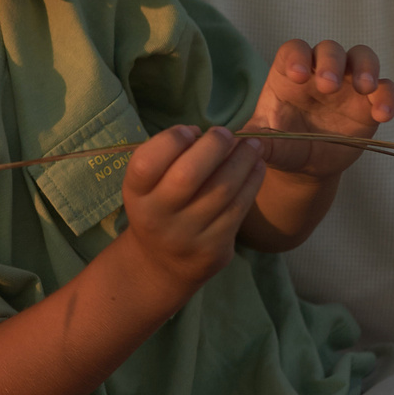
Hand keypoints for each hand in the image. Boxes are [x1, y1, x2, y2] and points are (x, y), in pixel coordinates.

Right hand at [120, 123, 266, 293]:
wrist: (163, 264)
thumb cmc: (158, 209)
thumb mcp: (148, 187)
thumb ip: (168, 159)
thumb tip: (206, 135)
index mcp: (136, 194)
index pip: (147, 163)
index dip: (171, 140)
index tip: (190, 130)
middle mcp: (157, 216)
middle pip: (188, 175)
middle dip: (214, 146)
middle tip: (226, 133)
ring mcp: (186, 235)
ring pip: (222, 190)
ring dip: (242, 160)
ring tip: (252, 144)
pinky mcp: (214, 248)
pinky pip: (238, 209)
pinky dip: (252, 182)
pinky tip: (257, 166)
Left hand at [242, 40, 393, 179]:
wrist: (307, 165)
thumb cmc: (282, 144)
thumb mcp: (268, 144)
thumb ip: (258, 141)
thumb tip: (238, 143)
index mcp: (289, 74)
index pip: (293, 50)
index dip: (296, 56)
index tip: (297, 76)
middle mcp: (320, 72)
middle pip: (329, 48)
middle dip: (331, 61)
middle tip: (328, 85)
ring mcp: (348, 84)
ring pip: (362, 57)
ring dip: (366, 68)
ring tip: (364, 88)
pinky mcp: (369, 103)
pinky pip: (386, 90)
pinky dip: (388, 97)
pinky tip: (383, 114)